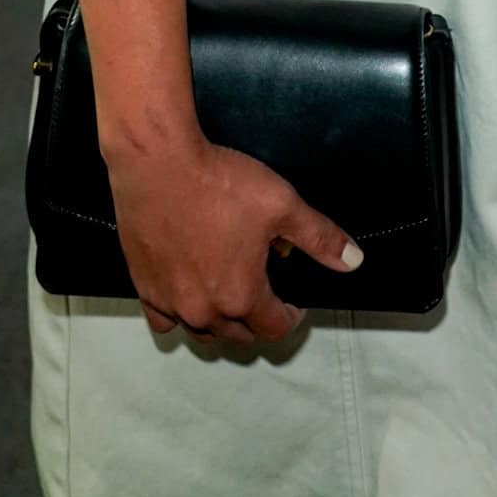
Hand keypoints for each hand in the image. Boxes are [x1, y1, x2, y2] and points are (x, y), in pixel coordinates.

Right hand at [105, 129, 363, 344]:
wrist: (157, 161)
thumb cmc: (217, 181)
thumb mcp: (281, 204)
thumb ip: (319, 237)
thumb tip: (352, 261)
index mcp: (241, 295)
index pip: (274, 327)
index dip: (291, 316)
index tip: (293, 301)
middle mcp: (204, 310)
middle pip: (239, 334)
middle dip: (257, 319)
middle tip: (264, 292)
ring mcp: (170, 301)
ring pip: (201, 331)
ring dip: (220, 321)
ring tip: (229, 292)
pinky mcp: (144, 285)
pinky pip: (164, 320)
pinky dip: (178, 315)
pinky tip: (186, 293)